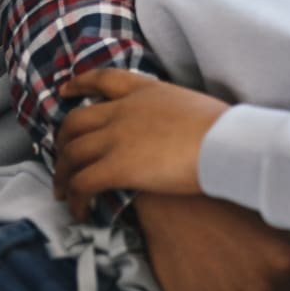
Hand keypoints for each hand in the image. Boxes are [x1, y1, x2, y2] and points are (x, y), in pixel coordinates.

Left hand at [54, 68, 227, 217]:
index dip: (80, 84)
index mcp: (146, 90)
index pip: (104, 79)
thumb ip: (167, 111)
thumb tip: (167, 129)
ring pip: (71, 154)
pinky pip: (82, 184)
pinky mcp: (117, 167)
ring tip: (65, 193)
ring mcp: (117, 136)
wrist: (227, 142)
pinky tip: (82, 212)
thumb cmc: (223, 128)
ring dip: (63, 176)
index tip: (66, 92)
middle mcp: (125, 109)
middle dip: (62, 142)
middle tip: (63, 159)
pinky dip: (76, 200)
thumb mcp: (190, 104)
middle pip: (75, 121)